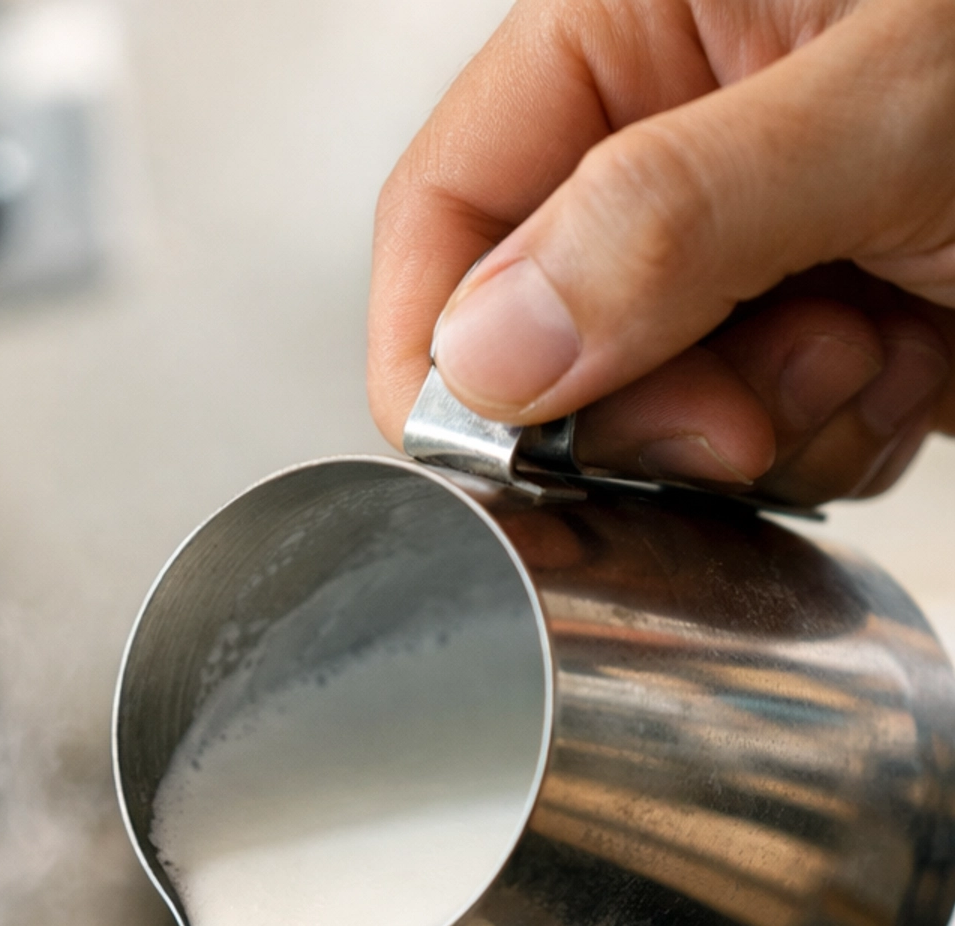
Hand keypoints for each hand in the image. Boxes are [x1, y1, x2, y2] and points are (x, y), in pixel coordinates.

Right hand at [370, 0, 954, 502]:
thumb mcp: (888, 111)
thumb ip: (668, 222)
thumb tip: (485, 351)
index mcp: (653, 17)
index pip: (456, 199)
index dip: (444, 339)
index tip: (488, 455)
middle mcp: (691, 131)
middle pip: (548, 333)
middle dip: (646, 403)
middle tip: (741, 413)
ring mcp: (767, 240)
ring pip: (664, 409)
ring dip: (768, 423)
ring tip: (880, 342)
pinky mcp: (842, 324)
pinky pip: (773, 438)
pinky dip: (841, 436)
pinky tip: (919, 363)